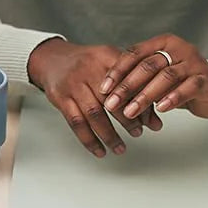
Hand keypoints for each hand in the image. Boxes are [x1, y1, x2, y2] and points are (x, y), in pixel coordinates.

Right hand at [27, 37, 162, 157]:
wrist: (52, 59)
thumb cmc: (88, 64)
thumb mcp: (112, 64)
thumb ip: (134, 87)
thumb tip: (155, 120)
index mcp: (106, 57)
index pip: (128, 81)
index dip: (141, 101)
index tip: (149, 119)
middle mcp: (88, 69)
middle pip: (112, 98)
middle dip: (127, 119)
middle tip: (138, 133)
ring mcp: (73, 85)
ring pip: (94, 114)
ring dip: (109, 135)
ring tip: (120, 148)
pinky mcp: (60, 98)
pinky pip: (76, 123)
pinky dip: (89, 140)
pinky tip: (99, 150)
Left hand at [99, 35, 207, 121]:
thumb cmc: (181, 81)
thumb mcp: (157, 76)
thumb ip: (138, 79)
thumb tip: (109, 94)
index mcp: (163, 43)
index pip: (135, 53)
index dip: (117, 71)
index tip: (103, 88)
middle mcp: (179, 48)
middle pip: (148, 65)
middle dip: (127, 86)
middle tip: (111, 104)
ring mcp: (194, 62)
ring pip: (166, 77)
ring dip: (145, 96)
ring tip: (130, 112)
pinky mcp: (206, 78)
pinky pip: (188, 87)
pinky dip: (172, 98)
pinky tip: (160, 109)